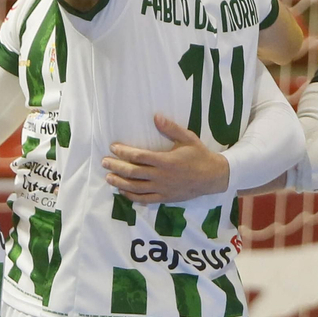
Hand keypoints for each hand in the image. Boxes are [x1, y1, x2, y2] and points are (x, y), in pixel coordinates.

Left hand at [102, 114, 229, 203]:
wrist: (213, 177)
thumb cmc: (199, 155)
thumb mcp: (188, 138)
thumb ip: (171, 128)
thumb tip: (156, 117)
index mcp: (165, 161)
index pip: (138, 157)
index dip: (123, 152)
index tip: (113, 147)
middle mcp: (161, 176)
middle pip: (132, 173)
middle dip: (116, 167)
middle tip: (104, 162)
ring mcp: (162, 189)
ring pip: (135, 188)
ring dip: (119, 183)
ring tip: (108, 177)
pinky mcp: (165, 198)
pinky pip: (145, 199)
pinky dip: (132, 196)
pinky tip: (123, 192)